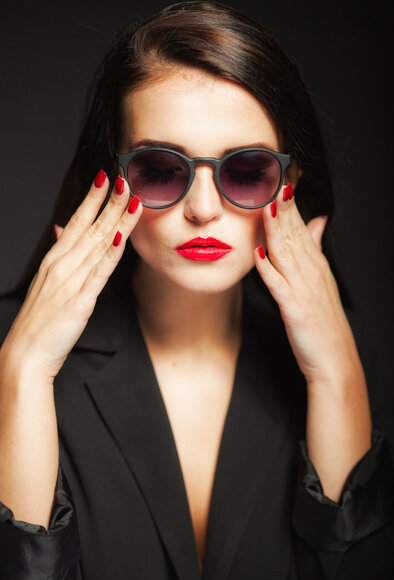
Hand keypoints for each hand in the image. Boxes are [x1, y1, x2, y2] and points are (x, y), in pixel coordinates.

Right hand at [1, 172, 141, 380]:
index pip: (76, 221)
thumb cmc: (40, 319)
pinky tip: (123, 237)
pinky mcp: (80, 301)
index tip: (107, 176)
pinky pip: (99, 272)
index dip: (93, 198)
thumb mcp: (47, 281)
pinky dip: (111, 253)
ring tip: (132, 197)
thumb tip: (61, 230)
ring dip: (117, 219)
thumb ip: (59, 255)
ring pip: (99, 244)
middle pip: (91, 227)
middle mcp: (62, 264)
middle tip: (126, 176)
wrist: (26, 353)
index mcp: (55, 259)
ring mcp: (70, 281)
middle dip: (110, 201)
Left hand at [254, 183, 361, 383]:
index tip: (280, 176)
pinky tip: (258, 254)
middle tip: (272, 175)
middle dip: (282, 204)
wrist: (335, 359)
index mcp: (314, 263)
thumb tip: (318, 220)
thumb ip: (316, 248)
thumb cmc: (323, 320)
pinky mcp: (294, 309)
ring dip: (275, 228)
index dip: (289, 201)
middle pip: (293, 232)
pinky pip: (279, 286)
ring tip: (265, 203)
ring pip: (286, 252)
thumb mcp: (321, 279)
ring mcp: (303, 289)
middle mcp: (310, 271)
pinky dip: (268, 270)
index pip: (299, 225)